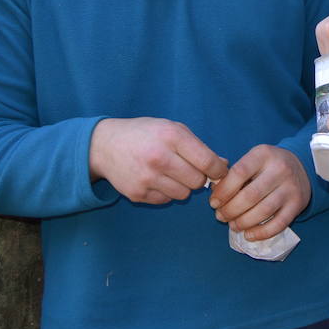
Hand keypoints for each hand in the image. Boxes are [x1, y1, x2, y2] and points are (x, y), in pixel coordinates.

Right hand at [89, 117, 227, 203]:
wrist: (105, 145)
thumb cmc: (145, 134)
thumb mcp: (172, 128)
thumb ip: (198, 146)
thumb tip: (223, 165)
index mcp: (171, 136)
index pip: (207, 161)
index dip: (219, 170)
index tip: (220, 171)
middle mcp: (159, 157)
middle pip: (197, 181)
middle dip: (199, 178)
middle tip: (190, 170)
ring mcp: (147, 178)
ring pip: (183, 194)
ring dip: (183, 186)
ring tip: (171, 173)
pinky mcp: (137, 194)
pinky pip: (166, 200)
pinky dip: (166, 192)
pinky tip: (156, 179)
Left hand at [210, 145, 311, 240]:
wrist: (302, 167)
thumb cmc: (268, 165)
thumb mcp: (252, 159)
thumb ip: (232, 173)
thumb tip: (214, 191)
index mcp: (263, 154)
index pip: (239, 173)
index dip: (223, 191)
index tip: (214, 203)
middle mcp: (280, 169)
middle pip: (250, 195)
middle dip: (231, 210)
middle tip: (221, 216)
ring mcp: (291, 187)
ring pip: (264, 211)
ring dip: (243, 222)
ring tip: (233, 225)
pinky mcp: (298, 204)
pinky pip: (279, 224)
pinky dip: (261, 233)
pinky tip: (248, 234)